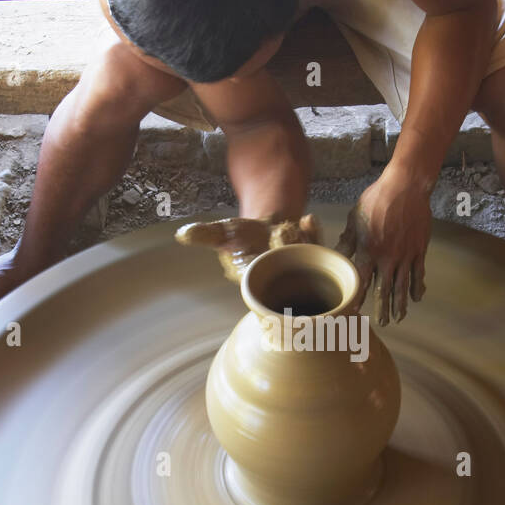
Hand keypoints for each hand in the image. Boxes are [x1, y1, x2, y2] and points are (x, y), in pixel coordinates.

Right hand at [175, 212, 320, 281]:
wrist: (265, 228)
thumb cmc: (243, 237)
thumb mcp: (223, 233)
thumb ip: (205, 235)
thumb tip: (182, 234)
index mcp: (258, 283)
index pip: (269, 274)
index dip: (275, 253)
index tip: (273, 235)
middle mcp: (281, 285)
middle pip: (293, 270)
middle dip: (291, 245)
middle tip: (283, 229)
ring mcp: (301, 275)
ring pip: (310, 261)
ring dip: (305, 239)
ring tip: (296, 224)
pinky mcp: (316, 265)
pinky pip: (322, 254)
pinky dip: (316, 235)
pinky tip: (308, 220)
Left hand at [337, 165, 429, 324]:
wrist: (406, 187)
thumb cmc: (376, 200)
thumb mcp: (354, 219)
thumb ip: (347, 241)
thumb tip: (335, 256)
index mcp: (369, 250)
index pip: (360, 281)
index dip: (357, 299)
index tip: (353, 313)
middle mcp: (388, 257)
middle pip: (384, 289)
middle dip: (382, 308)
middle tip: (381, 323)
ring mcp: (406, 255)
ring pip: (402, 285)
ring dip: (400, 304)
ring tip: (398, 318)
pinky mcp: (419, 249)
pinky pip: (418, 273)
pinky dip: (417, 287)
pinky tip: (416, 298)